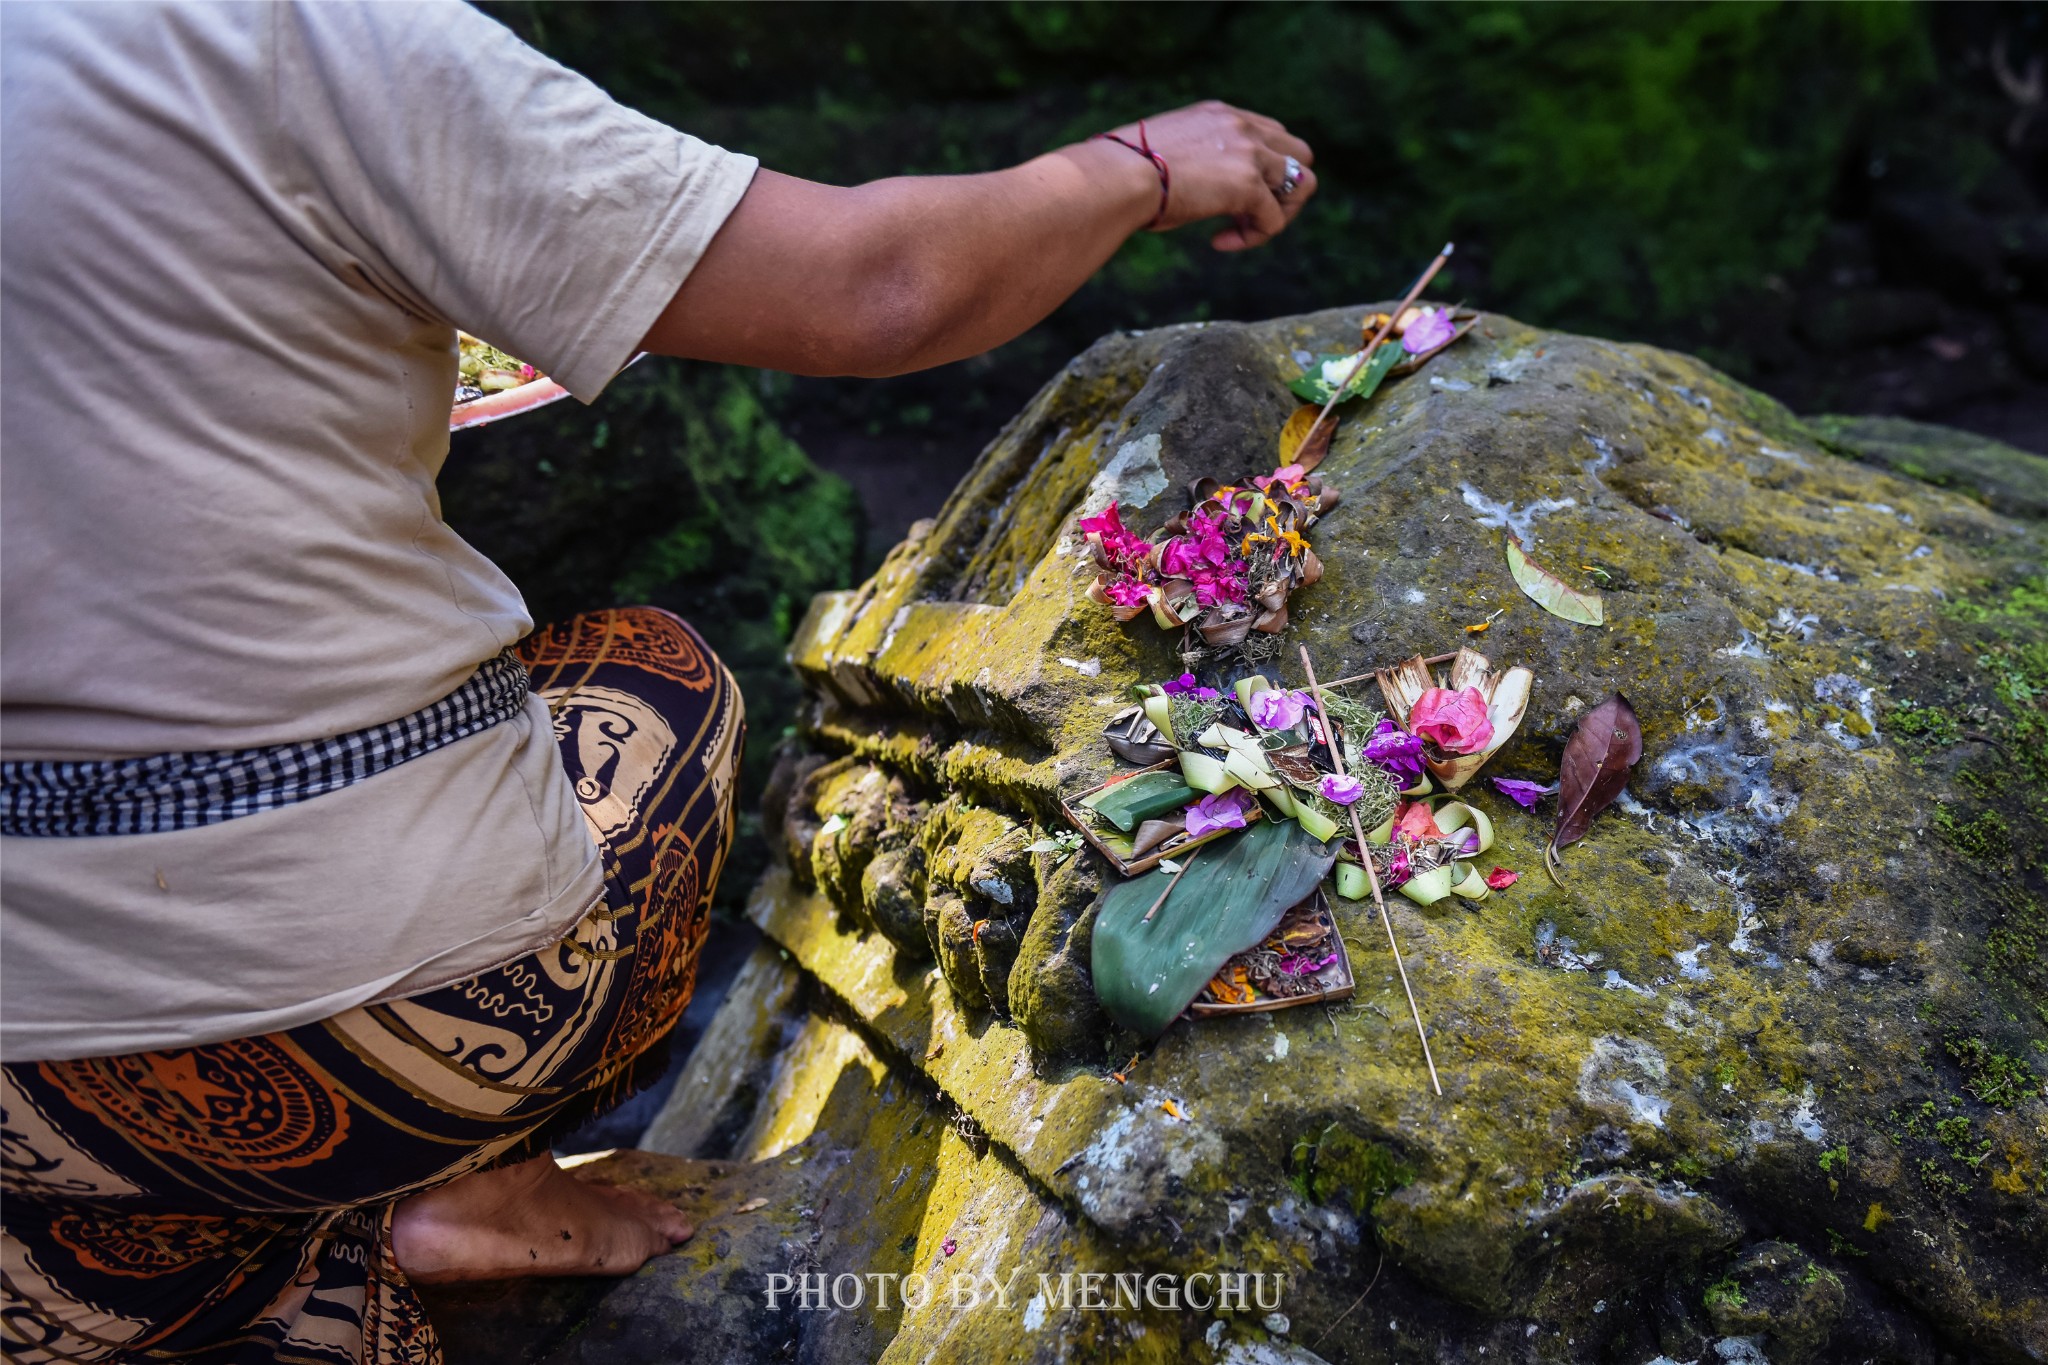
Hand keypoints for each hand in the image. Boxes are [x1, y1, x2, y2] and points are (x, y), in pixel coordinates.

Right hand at [1107, 100, 1317, 250]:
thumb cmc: (1122, 173)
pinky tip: (1221, 242)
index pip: (1270, 135)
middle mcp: (1241, 126)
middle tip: (1252, 215)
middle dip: (1284, 188)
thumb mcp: (1165, 154)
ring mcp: (1249, 153)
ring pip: (1303, 183)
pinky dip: (1253, 237)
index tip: (1229, 196)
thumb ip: (1191, 160)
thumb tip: (1188, 186)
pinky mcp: (1248, 184)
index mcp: (1221, 115)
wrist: (1117, 177)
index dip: (1261, 170)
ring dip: (1280, 212)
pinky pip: (1274, 219)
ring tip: (1245, 230)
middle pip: (1300, 153)